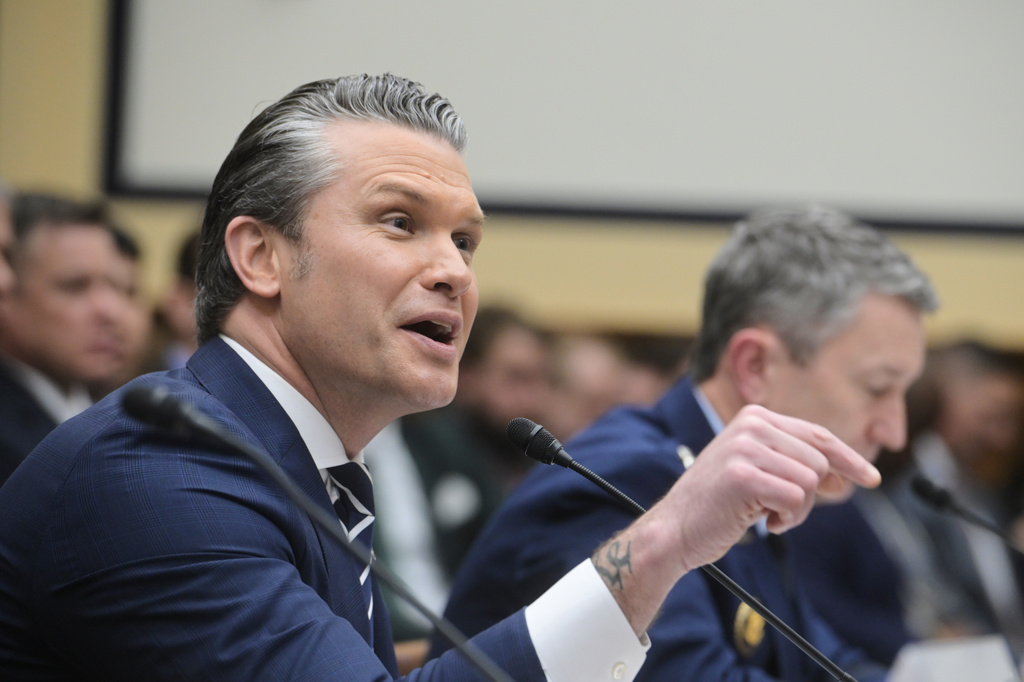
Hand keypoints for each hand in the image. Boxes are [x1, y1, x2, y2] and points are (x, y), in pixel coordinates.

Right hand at [593, 404, 878, 634]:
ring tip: (768, 515)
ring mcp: (745, 447)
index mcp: (754, 417)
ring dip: (798, 510)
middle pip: (819, 461)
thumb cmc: (716, 505)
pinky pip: (797, 498)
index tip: (872, 477)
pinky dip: (788, 519)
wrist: (674, 529)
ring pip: (811, 481)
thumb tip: (843, 472)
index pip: (818, 434)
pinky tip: (763, 522)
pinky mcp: (743, 475)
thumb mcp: (755, 469)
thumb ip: (791, 460)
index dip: (849, 458)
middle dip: (810, 495)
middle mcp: (751, 425)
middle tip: (780, 511)